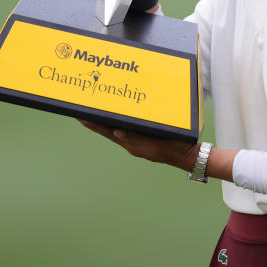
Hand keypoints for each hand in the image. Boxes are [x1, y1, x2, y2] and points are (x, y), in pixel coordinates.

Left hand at [78, 119, 198, 171]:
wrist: (188, 155)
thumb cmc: (173, 149)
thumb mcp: (154, 145)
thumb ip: (137, 139)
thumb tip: (117, 132)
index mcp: (131, 144)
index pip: (106, 131)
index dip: (92, 123)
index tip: (79, 115)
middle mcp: (131, 143)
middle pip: (107, 130)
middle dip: (94, 121)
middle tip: (79, 112)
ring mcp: (137, 142)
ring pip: (115, 129)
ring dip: (104, 121)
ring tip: (93, 113)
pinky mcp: (144, 139)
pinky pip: (128, 129)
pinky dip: (118, 123)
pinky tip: (117, 117)